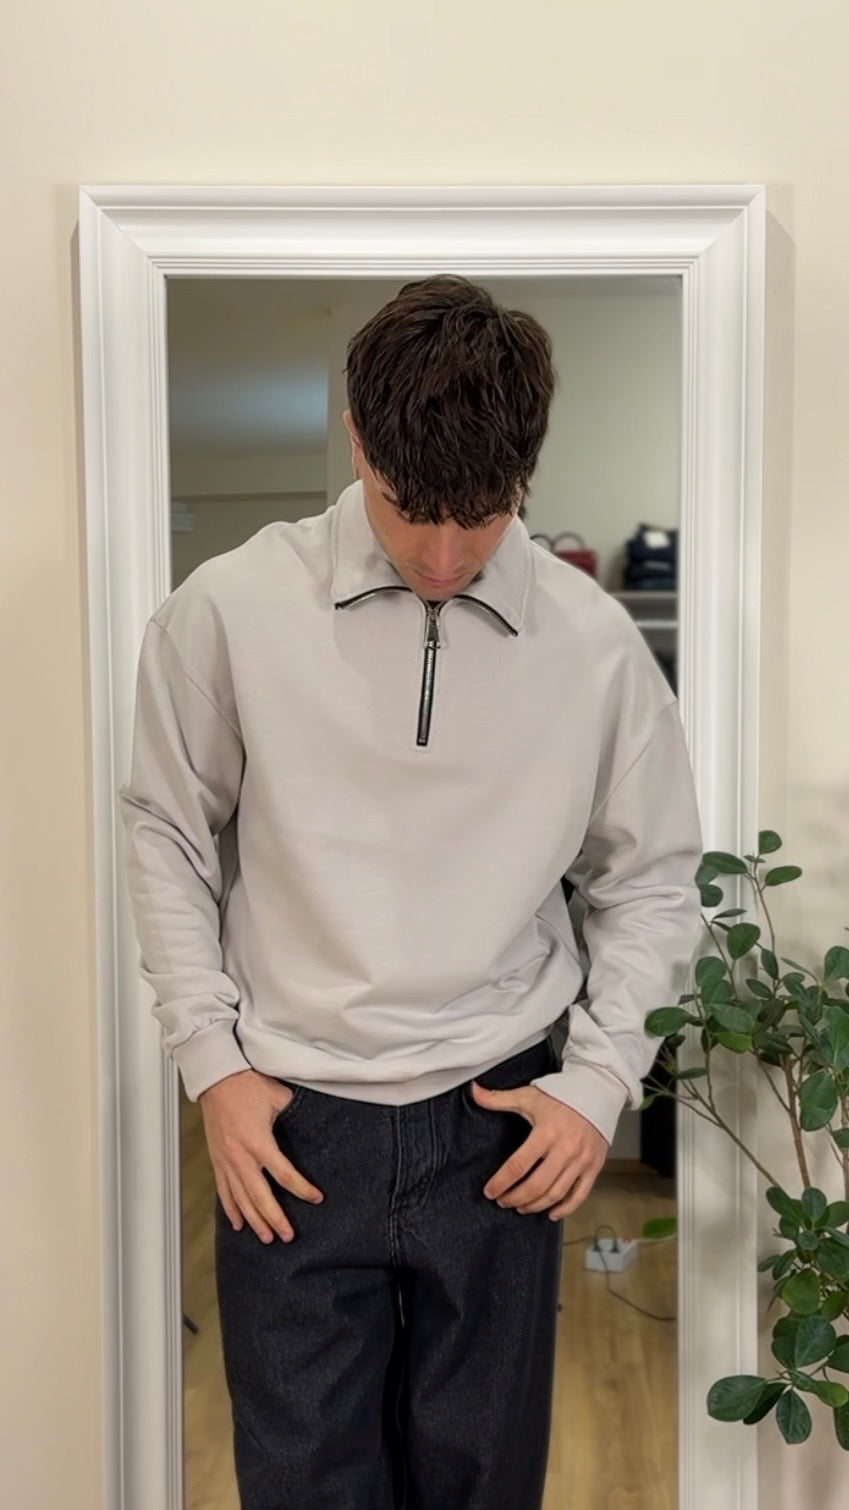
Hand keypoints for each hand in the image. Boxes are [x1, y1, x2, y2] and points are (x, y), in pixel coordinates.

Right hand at [199, 1068, 323, 1243]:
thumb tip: (311, 1122)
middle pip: (260, 1197)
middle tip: (288, 1236)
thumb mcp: (278, 1097)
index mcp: (259, 1142)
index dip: (303, 1190)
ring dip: (254, 1220)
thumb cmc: (247, 1084)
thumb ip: (294, 1113)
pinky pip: (223, 1190)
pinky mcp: (217, 1159)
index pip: (285, 1175)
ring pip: (241, 1199)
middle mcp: (241, 1157)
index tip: (317, 1199)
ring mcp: (227, 1161)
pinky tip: (238, 1224)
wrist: (217, 1078)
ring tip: (267, 1238)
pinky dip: (231, 1209)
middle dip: (275, 1219)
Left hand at [472, 1080, 608, 1218]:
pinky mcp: (594, 1166)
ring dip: (535, 1205)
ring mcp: (582, 1160)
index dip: (501, 1182)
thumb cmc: (561, 1094)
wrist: (597, 1090)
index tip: (490, 1192)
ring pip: (556, 1193)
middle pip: (536, 1185)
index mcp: (547, 1132)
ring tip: (521, 1207)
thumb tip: (474, 1091)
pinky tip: (551, 1213)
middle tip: (503, 1202)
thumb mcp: (529, 1095)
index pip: (518, 1165)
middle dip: (516, 1198)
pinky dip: (565, 1209)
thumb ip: (499, 1098)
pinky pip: (580, 1195)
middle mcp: (565, 1149)